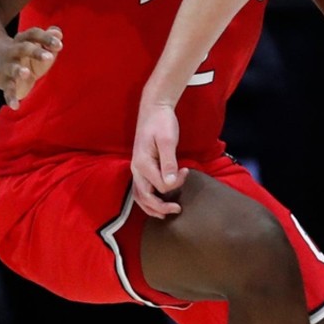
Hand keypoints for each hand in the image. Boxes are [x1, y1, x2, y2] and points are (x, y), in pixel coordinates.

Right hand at [1, 26, 61, 108]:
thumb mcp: (38, 47)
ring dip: (19, 70)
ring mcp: (9, 66)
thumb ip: (49, 39)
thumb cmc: (27, 55)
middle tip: (49, 57)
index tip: (60, 44)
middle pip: (24, 48)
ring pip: (13, 68)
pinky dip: (10, 97)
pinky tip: (15, 106)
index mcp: (24, 40)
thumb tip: (58, 32)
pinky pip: (7, 89)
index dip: (46, 38)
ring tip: (25, 73)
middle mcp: (15, 51)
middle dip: (36, 52)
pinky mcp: (5, 81)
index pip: (34, 34)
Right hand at [130, 102, 188, 217]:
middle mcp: (136, 168)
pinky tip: (157, 202)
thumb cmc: (162, 122)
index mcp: (143, 163)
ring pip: (139, 195)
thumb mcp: (168, 140)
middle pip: (144, 197)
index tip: (187, 171)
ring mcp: (136, 168)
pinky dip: (147, 199)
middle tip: (177, 210)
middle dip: (160, 207)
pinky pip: (140, 188)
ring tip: (165, 214)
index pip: (160, 185)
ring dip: (151, 207)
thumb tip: (170, 183)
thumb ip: (169, 162)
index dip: (176, 183)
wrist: (154, 108)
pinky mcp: (140, 166)